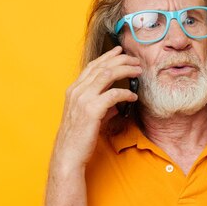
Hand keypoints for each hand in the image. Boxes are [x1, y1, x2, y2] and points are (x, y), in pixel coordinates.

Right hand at [51, 46, 141, 170]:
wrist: (68, 154)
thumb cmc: (79, 137)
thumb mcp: (89, 116)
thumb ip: (101, 106)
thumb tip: (117, 104)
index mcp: (74, 90)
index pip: (92, 66)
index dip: (107, 56)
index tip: (120, 51)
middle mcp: (77, 90)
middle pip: (101, 66)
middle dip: (120, 60)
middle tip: (135, 60)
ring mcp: (83, 99)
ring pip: (107, 75)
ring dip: (125, 70)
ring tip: (138, 72)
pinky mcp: (91, 110)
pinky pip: (113, 95)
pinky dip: (125, 93)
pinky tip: (133, 96)